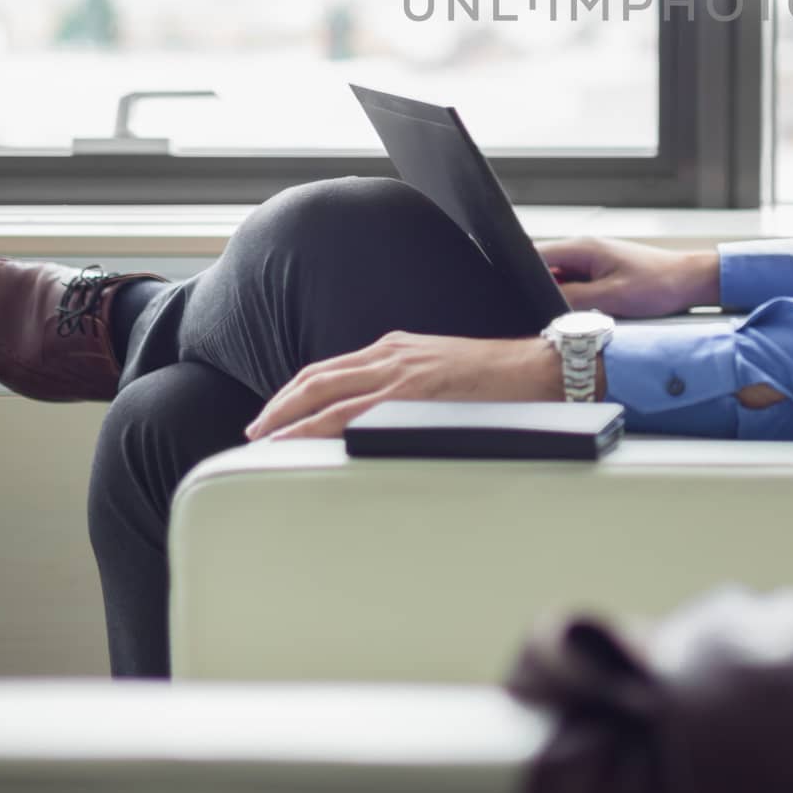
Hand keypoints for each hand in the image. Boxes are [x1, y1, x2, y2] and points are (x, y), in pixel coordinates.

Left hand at [244, 332, 556, 441]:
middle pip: (317, 377)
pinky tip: (306, 444)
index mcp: (396, 349)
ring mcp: (401, 372)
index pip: (331, 368)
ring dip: (290, 418)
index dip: (296, 392)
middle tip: (254, 432)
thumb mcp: (441, 372)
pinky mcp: (414, 393)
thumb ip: (408, 386)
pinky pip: (355, 412)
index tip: (274, 414)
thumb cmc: (498, 380)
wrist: (538, 370)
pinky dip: (321, 427)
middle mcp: (392, 354)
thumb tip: (380, 417)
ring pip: (327, 393)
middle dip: (280, 405)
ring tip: (266, 442)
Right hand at [537, 236, 719, 318]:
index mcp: (583, 248)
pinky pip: (578, 287)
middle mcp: (585, 251)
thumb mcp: (611, 297)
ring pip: (562, 281)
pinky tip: (583, 314)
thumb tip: (543, 304)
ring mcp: (594, 262)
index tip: (513, 297)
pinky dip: (576, 300)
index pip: (537, 255)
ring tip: (569, 314)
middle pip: (547, 270)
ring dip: (560, 298)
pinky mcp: (603, 274)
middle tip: (540, 314)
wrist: (689, 281)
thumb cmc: (658, 285)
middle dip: (539, 291)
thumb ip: (573, 299)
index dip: (521, 275)